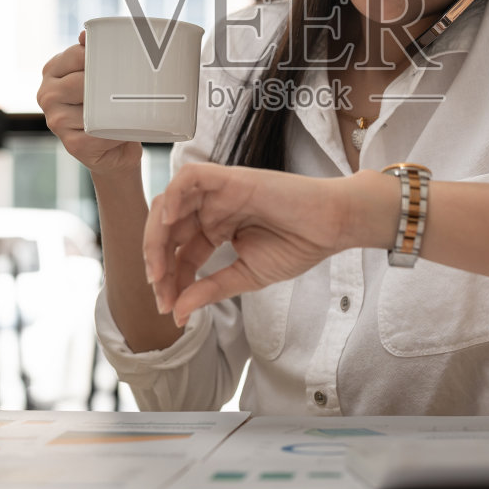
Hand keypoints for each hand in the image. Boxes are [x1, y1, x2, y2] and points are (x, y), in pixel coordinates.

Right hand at [36, 31, 142, 177]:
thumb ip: (94, 53)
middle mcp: (47, 94)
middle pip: (80, 82)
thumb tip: (85, 34)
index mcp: (53, 70)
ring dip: (114, 109)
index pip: (77, 55)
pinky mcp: (72, 144)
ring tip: (129, 106)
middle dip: (107, 84)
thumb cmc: (107, 105)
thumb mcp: (100, 75)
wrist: (115, 150)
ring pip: (90, 108)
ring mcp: (56, 121)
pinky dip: (117, 131)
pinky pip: (99, 133)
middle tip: (131, 84)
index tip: (122, 59)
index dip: (101, 56)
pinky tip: (123, 129)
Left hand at [142, 162, 359, 325]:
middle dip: (156, 261)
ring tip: (159, 267)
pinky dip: (174, 195)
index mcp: (215, 229)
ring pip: (170, 202)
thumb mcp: (246, 276)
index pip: (178, 253)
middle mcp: (212, 209)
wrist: (331, 227)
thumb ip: (210, 290)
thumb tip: (178, 312)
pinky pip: (190, 176)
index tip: (169, 307)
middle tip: (160, 292)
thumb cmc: (298, 245)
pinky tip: (170, 222)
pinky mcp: (230, 178)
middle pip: (167, 229)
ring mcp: (219, 193)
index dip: (169, 280)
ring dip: (156, 234)